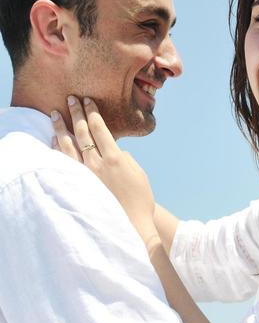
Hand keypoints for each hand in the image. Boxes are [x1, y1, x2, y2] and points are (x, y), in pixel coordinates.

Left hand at [51, 97, 155, 239]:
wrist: (131, 223)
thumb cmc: (140, 198)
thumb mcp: (138, 173)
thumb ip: (124, 157)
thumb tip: (112, 149)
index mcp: (115, 158)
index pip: (99, 129)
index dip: (92, 112)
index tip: (87, 100)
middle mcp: (97, 164)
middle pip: (82, 132)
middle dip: (76, 113)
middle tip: (71, 99)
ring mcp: (86, 175)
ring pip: (68, 145)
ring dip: (60, 128)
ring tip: (55, 114)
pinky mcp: (79, 185)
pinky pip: (64, 162)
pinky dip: (57, 148)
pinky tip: (54, 139)